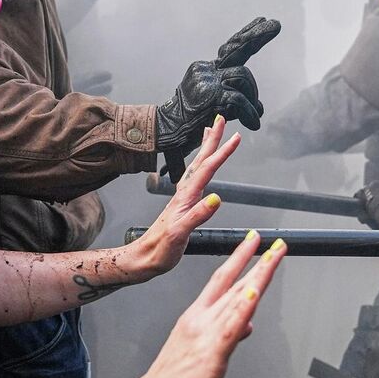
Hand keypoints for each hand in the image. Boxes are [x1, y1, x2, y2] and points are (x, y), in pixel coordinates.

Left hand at [127, 118, 242, 276]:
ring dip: (206, 148)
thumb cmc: (160, 249)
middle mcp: (184, 193)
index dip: (222, 152)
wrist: (144, 258)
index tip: (234, 136)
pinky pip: (194, 177)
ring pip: (197, 166)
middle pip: (202, 160)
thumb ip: (197, 215)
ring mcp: (182, 197)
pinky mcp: (182, 204)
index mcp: (186, 197)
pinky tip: (203, 166)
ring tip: (210, 132)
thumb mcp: (180, 234)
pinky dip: (201, 165)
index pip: (207, 169)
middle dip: (212, 138)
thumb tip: (216, 198)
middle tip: (220, 118)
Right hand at [132, 230, 288, 377]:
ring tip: (273, 255)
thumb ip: (225, 335)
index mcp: (195, 317)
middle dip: (256, 260)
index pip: (221, 280)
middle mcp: (200, 319)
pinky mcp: (212, 353)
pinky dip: (243, 307)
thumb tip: (247, 325)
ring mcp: (206, 333)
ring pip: (237, 297)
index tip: (253, 244)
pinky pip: (231, 326)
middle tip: (274, 242)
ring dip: (258, 275)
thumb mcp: (199, 352)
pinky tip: (254, 292)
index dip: (239, 260)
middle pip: (232, 282)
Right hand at [155, 17, 280, 174]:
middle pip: (237, 49)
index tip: (263, 20)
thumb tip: (260, 106)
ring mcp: (208, 81)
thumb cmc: (191, 120)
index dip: (247, 34)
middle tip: (276, 24)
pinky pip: (239, 100)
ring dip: (253, 97)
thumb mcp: (215, 104)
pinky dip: (250, 113)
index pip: (230, 48)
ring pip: (243, 77)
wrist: (167, 131)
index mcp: (206, 69)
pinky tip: (253, 123)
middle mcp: (206, 69)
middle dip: (258, 37)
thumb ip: (237, 99)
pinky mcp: (211, 96)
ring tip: (253, 114)